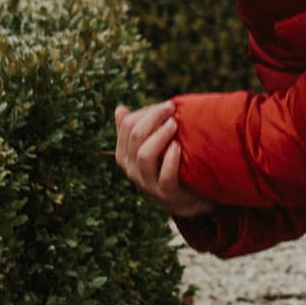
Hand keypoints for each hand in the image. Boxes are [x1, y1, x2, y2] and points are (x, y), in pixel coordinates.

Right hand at [113, 102, 212, 217]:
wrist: (186, 198)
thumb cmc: (167, 165)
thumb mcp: (151, 147)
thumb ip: (137, 130)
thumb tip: (120, 108)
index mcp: (124, 155)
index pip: (126, 126)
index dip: (146, 112)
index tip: (167, 106)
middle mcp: (131, 169)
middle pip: (135, 138)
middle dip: (153, 118)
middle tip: (172, 109)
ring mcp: (147, 184)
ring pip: (145, 156)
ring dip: (160, 136)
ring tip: (175, 124)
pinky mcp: (165, 194)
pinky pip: (165, 176)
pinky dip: (171, 160)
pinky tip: (178, 146)